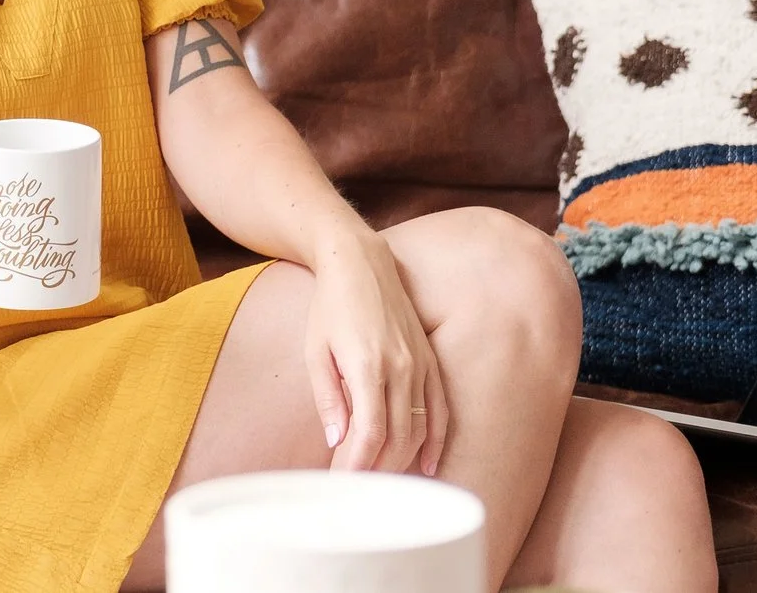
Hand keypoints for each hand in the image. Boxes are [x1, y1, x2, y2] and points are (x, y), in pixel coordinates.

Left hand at [303, 225, 447, 476]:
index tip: (343, 485)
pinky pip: (441, 411)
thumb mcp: (315, 350)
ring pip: (420, 430)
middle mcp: (401, 368)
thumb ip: (328, 397)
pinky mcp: (431, 361)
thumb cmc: (330, 307)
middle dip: (377, 471)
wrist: (360, 263)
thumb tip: (337, 440)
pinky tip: (428, 466)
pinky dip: (437, 442)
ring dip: (403, 463)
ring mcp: (421, 365)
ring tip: (384, 486)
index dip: (358, 465)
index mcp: (367, 366)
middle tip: (357, 493)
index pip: (369, 433)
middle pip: (397, 439)